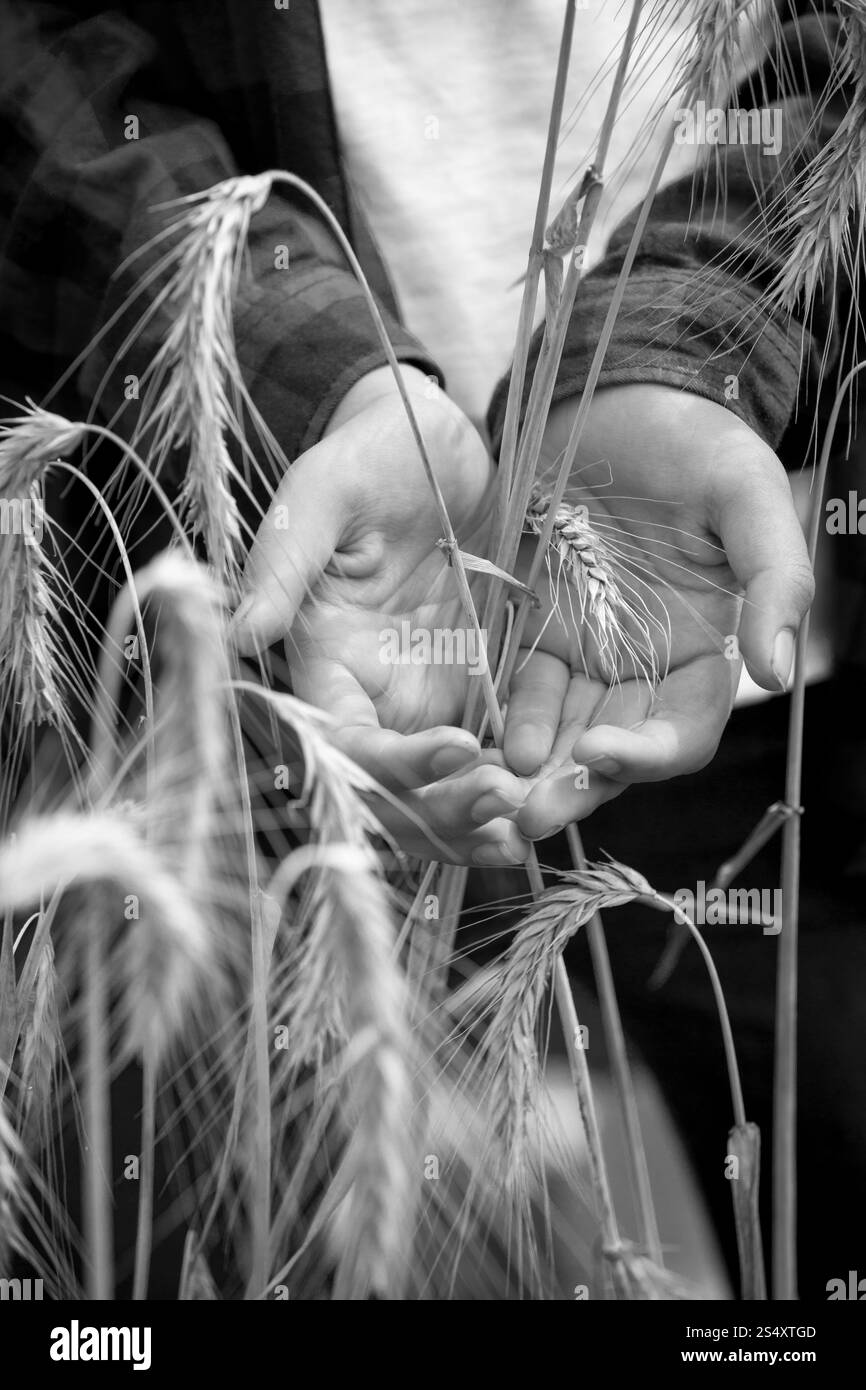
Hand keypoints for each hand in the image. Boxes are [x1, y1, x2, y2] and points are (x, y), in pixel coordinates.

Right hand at [235, 365, 530, 865]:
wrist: (439, 445)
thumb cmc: (368, 458)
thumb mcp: (321, 494)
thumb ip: (284, 563)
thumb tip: (241, 635)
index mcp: (326, 661)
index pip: (345, 743)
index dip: (395, 764)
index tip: (458, 747)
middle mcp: (372, 697)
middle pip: (393, 791)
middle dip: (443, 811)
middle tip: (507, 803)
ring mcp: (426, 701)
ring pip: (442, 791)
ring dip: (479, 818)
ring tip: (532, 821)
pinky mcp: (477, 691)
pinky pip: (494, 757)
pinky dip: (518, 784)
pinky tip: (554, 798)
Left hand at [504, 383, 814, 838]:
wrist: (614, 396)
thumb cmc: (691, 440)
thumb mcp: (746, 495)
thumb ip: (774, 581)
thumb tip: (779, 676)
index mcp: (704, 649)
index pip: (684, 730)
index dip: (650, 754)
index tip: (605, 752)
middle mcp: (645, 667)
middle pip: (616, 750)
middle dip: (578, 786)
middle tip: (532, 815)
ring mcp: (588, 655)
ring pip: (565, 735)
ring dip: (537, 773)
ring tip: (498, 797)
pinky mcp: (536, 632)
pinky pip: (521, 690)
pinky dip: (508, 721)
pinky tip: (488, 744)